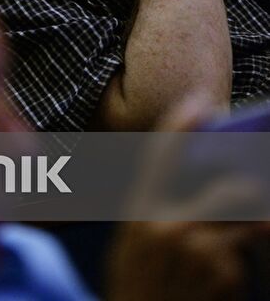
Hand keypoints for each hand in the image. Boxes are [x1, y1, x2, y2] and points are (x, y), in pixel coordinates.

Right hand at [108, 100, 269, 300]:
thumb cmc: (134, 285)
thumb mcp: (131, 240)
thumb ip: (157, 208)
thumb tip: (193, 179)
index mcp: (141, 212)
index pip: (162, 155)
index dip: (182, 123)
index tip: (200, 102)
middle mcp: (170, 227)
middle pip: (228, 191)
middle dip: (247, 192)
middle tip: (255, 188)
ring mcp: (199, 255)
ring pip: (245, 226)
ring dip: (250, 230)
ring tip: (250, 230)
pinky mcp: (222, 281)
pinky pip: (243, 261)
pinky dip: (239, 267)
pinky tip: (220, 281)